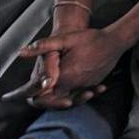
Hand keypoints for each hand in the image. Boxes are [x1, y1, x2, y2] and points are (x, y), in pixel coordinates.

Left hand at [2, 28, 121, 107]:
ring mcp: (87, 85)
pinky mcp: (95, 83)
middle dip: (50, 97)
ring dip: (64, 94)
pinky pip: (83, 92)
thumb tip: (23, 52)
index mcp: (65, 76)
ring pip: (71, 96)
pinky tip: (77, 83)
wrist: (115, 41)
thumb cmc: (91, 39)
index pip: (46, 94)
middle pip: (57, 99)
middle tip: (45, 89)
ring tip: (62, 86)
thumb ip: (44, 46)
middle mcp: (76, 84)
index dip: (38, 93)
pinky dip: (78, 91)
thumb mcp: (66, 39)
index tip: (36, 88)